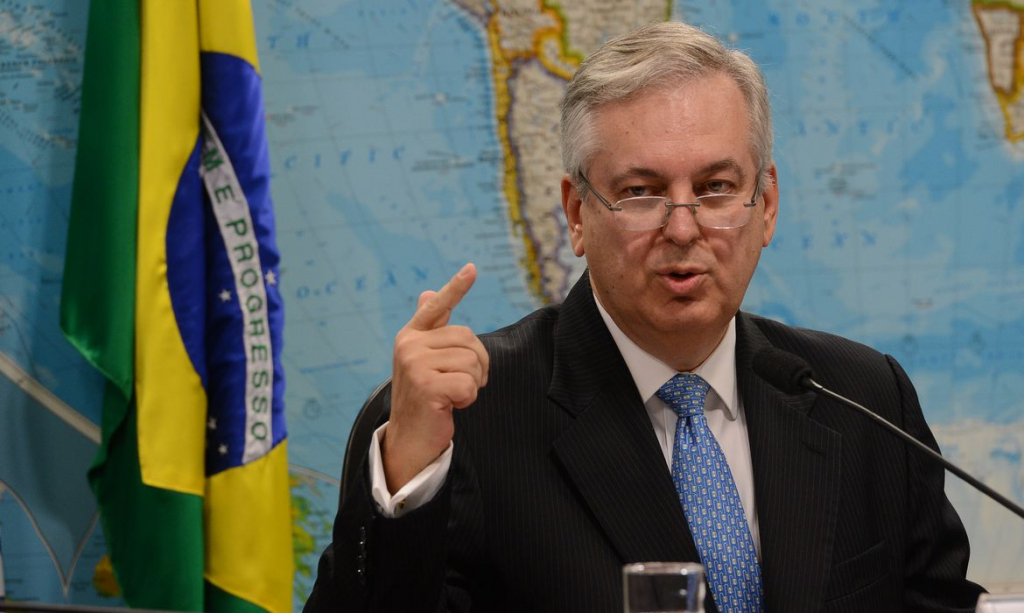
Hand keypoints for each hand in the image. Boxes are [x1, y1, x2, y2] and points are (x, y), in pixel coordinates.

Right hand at [382, 263, 489, 492]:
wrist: (409, 438)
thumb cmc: (423, 397)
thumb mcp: (425, 360)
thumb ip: (430, 330)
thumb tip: (427, 294)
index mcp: (411, 336)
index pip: (437, 307)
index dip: (456, 287)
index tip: (472, 268)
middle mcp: (409, 345)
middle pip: (469, 338)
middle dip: (477, 364)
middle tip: (462, 384)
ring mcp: (415, 365)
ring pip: (472, 361)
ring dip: (473, 384)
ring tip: (453, 395)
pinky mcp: (426, 386)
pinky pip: (468, 383)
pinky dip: (468, 398)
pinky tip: (451, 406)